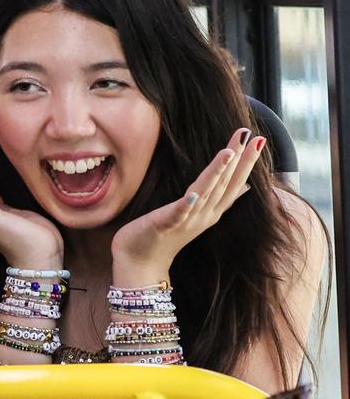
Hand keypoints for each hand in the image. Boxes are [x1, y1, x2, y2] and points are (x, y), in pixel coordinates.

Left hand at [111, 128, 264, 285]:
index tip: (258, 139)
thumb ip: (217, 200)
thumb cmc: (164, 235)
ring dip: (217, 173)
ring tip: (229, 152)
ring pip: (205, 194)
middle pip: (224, 185)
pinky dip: (186, 205)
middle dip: (239, 160)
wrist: (140, 263)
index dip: (247, 163)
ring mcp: (185, 222)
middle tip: (251, 135)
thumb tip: (245, 186)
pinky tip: (193, 194)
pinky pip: (178, 215)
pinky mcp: (165, 226)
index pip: (233, 184)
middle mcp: (203, 216)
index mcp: (210, 211)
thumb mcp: (195, 214)